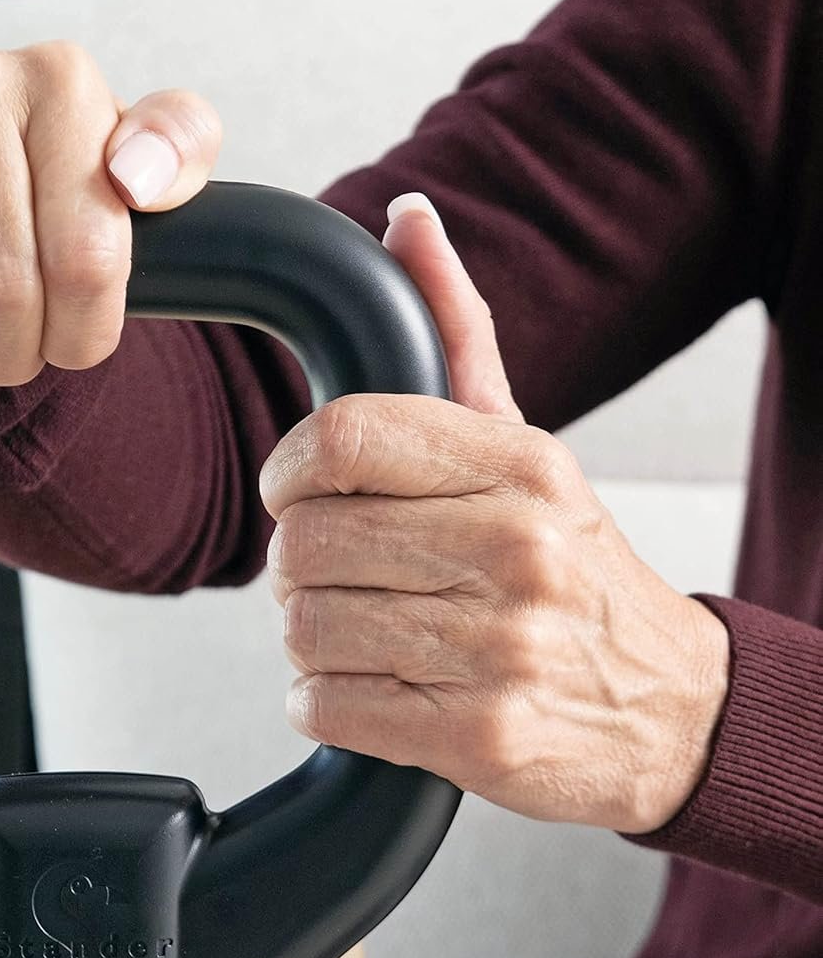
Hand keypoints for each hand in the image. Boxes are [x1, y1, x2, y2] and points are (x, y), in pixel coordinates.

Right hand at [0, 40, 221, 394]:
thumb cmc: (28, 197)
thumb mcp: (124, 174)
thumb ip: (175, 152)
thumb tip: (140, 179)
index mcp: (58, 80)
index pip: (87, 255)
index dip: (79, 333)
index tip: (66, 344)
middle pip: (3, 282)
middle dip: (8, 351)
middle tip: (1, 355)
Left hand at [261, 194, 730, 832]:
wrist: (668, 707)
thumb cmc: (570, 569)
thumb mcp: (526, 446)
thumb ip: (455, 334)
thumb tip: (407, 220)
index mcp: (519, 465)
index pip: (341, 439)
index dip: (289, 470)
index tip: (298, 490)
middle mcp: (513, 551)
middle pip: (304, 544)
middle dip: (301, 567)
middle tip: (343, 576)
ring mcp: (498, 650)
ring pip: (305, 630)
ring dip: (311, 638)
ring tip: (365, 634)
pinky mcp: (477, 738)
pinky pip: (324, 707)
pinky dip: (324, 703)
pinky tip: (372, 689)